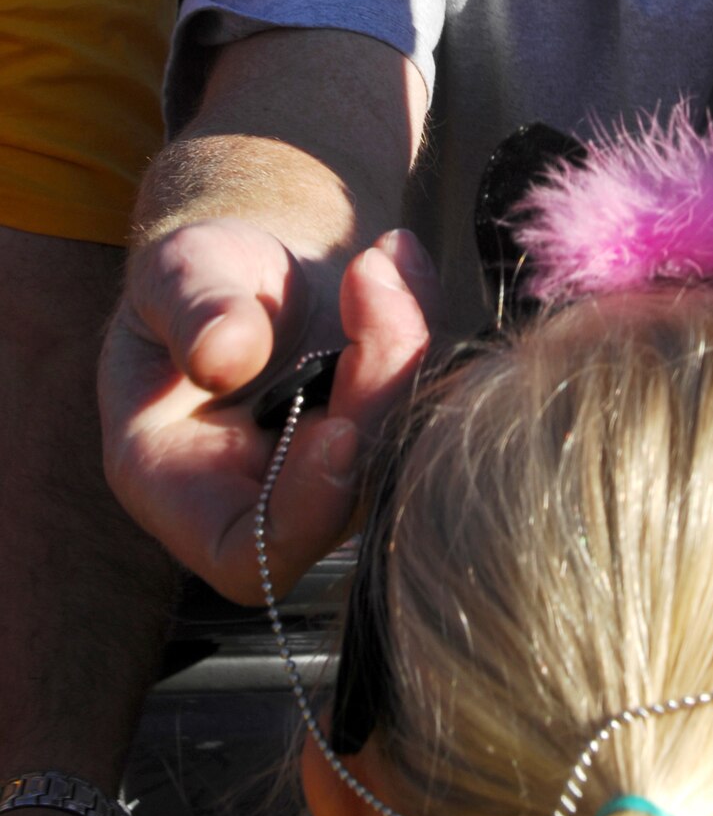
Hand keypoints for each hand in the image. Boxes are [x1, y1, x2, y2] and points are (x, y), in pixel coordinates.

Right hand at [100, 223, 441, 599]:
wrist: (254, 258)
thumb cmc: (196, 277)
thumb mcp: (174, 274)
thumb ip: (192, 311)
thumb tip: (222, 357)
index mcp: (184, 488)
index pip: (252, 557)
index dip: (303, 512)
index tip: (335, 427)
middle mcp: (269, 499)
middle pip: (348, 497)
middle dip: (376, 390)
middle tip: (371, 279)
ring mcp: (340, 472)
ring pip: (404, 447)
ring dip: (410, 348)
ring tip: (380, 260)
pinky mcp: (391, 430)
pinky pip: (436, 398)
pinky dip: (431, 323)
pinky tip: (400, 259)